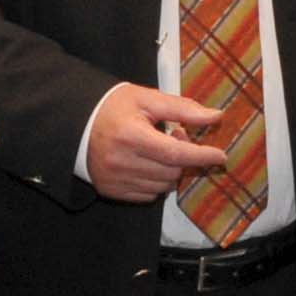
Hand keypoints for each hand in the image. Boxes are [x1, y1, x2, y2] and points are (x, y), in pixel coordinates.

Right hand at [86, 84, 233, 203]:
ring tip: (158, 150)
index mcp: (130, 135)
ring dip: (170, 170)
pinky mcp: (111, 191)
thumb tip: (215, 116)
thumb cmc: (113, 108)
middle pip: (172, 171)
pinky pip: (148, 195)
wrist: (75, 125)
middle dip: (183, 157)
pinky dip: (155, 182)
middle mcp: (121, 161)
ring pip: (162, 186)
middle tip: (175, 137)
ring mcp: (114, 179)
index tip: (220, 155)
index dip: (201, 156)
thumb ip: (182, 108)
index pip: (175, 153)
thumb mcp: (146, 99)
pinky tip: (146, 164)